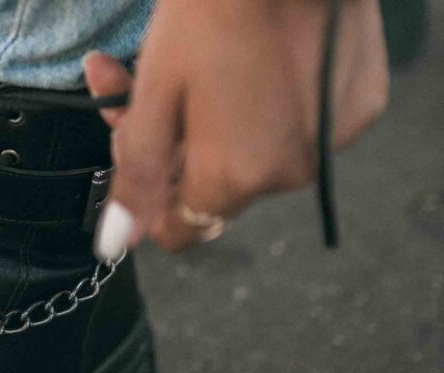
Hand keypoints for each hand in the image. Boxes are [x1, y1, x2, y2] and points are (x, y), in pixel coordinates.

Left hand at [84, 0, 388, 258]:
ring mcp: (331, 140)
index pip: (180, 229)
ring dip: (222, 126)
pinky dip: (273, 104)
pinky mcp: (360, 105)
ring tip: (206, 66)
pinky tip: (259, 59)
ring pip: (257, 158)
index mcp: (235, 178)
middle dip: (180, 149)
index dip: (149, 193)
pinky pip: (299, 127)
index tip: (138, 143)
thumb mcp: (155, 92)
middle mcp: (291, 174)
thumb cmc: (211, 9)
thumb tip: (118, 243)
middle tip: (150, 90)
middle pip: (216, 190)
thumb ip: (138, 174)